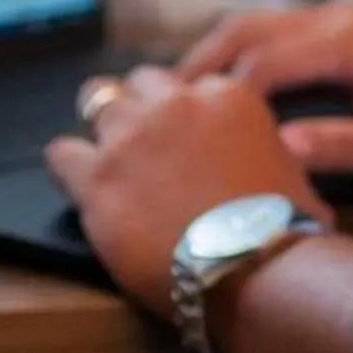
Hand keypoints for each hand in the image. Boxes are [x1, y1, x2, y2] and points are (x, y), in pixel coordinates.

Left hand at [45, 67, 331, 315]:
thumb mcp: (291, 172)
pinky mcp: (97, 179)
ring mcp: (131, 138)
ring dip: (104, 128)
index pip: (190, 86)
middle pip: (140, 82)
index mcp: (226, 97)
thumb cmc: (286, 232)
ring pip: (97, 101)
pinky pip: (61, 154)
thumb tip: (266, 160)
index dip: (185, 114)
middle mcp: (174, 105)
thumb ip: (265, 150)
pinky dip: (69, 166)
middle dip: (141, 107)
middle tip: (145, 144)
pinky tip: (80, 184)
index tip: (185, 139)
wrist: (255, 270)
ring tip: (110, 160)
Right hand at [176, 4, 352, 188]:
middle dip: (199, 66)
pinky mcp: (341, 35)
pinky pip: (275, 37)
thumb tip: (279, 148)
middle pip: (248, 30)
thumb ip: (345, 145)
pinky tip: (217, 96)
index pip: (266, 61)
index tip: (184, 133)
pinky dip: (238, 59)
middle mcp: (339, 19)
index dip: (221, 97)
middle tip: (155, 108)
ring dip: (213, 58)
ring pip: (256, 27)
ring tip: (174, 102)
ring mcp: (339, 22)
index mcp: (352, 41)